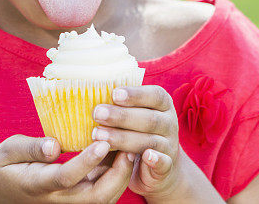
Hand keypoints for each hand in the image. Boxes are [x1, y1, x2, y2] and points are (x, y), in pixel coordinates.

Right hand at [0, 134, 133, 203]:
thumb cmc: (2, 169)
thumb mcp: (6, 152)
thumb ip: (30, 148)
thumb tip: (54, 145)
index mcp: (38, 184)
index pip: (67, 177)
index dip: (86, 162)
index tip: (101, 142)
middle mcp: (58, 199)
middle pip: (96, 196)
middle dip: (118, 174)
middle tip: (129, 146)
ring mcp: (69, 203)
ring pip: (104, 198)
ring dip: (121, 176)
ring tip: (131, 148)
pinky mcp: (77, 200)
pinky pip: (102, 193)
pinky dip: (115, 177)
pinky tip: (121, 154)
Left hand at [91, 85, 185, 199]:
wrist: (157, 166)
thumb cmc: (135, 130)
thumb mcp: (130, 114)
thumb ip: (118, 104)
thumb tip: (89, 92)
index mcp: (162, 105)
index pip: (154, 95)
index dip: (135, 94)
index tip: (114, 94)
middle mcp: (169, 123)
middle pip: (149, 119)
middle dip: (121, 116)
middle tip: (97, 114)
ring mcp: (169, 145)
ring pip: (150, 141)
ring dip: (124, 138)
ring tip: (99, 136)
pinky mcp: (167, 167)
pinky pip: (164, 163)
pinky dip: (156, 160)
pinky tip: (146, 156)